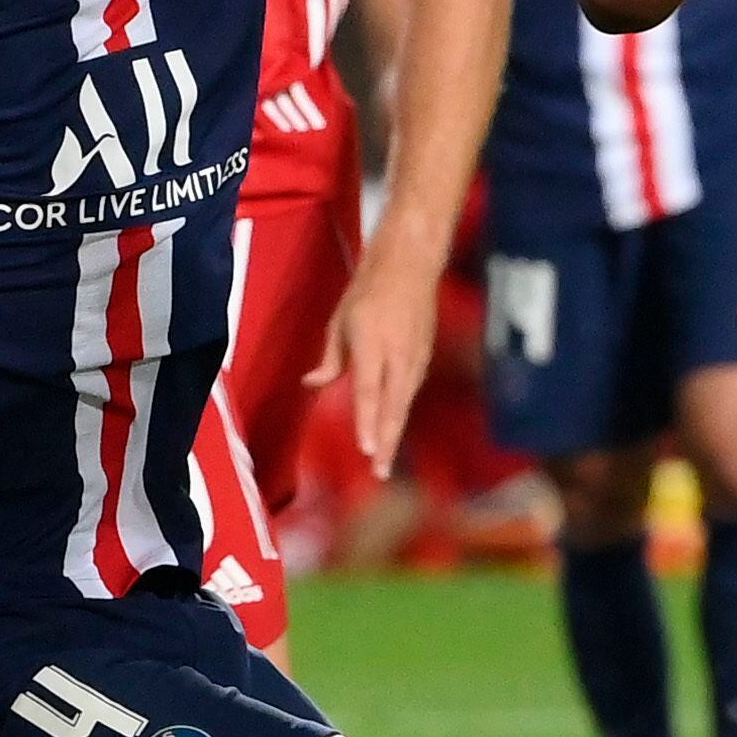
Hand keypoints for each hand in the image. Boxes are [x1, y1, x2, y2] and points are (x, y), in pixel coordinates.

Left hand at [306, 219, 443, 476]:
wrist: (410, 265)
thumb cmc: (368, 290)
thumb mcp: (341, 320)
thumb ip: (330, 358)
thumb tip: (311, 383)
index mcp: (373, 344)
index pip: (369, 390)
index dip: (368, 421)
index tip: (366, 448)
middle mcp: (398, 355)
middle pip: (393, 405)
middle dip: (387, 440)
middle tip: (380, 471)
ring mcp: (416, 357)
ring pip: (405, 402)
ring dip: (395, 431)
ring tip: (385, 459)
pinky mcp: (426, 357)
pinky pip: (411, 391)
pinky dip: (402, 412)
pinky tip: (393, 428)